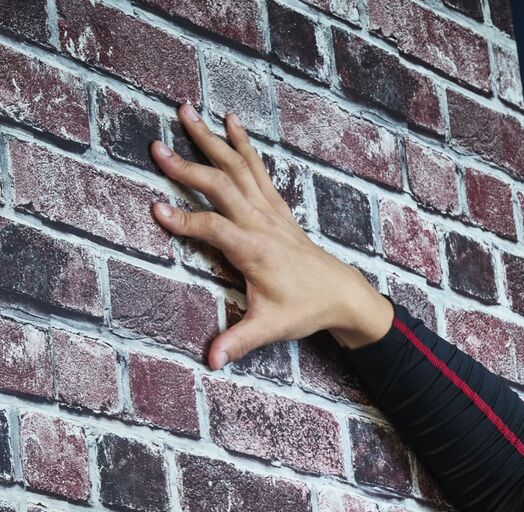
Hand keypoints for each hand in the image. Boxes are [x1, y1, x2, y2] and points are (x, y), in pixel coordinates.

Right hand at [150, 100, 393, 367]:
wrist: (343, 295)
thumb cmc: (306, 310)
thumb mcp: (271, 328)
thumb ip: (238, 342)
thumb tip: (211, 362)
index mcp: (255, 251)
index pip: (212, 230)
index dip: (184, 222)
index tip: (156, 210)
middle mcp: (262, 224)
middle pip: (221, 186)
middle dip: (188, 168)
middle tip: (156, 149)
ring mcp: (271, 212)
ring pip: (238, 168)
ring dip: (211, 140)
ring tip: (186, 111)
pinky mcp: (278, 208)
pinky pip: (257, 169)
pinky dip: (243, 145)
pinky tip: (229, 122)